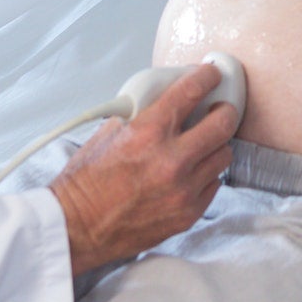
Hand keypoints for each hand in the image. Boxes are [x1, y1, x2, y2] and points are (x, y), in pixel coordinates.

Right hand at [48, 63, 238, 275]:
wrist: (78, 227)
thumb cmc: (86, 181)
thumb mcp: (108, 132)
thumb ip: (142, 113)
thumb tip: (168, 97)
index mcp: (148, 132)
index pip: (192, 91)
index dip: (207, 76)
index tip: (211, 74)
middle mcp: (171, 160)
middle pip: (223, 122)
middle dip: (223, 110)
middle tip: (218, 109)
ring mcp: (183, 189)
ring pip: (223, 155)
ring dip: (215, 146)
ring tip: (201, 145)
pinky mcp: (188, 213)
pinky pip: (214, 184)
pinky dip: (206, 175)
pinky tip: (191, 172)